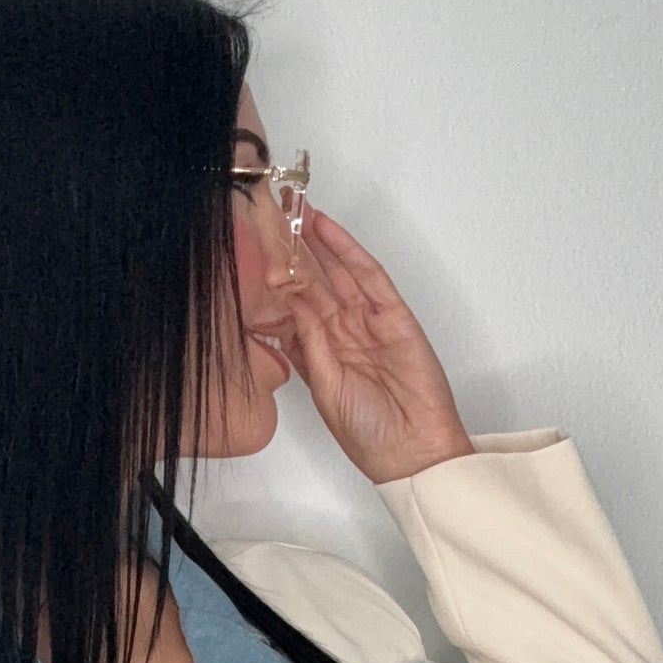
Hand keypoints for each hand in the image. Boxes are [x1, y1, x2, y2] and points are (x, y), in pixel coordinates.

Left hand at [273, 207, 473, 486]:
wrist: (411, 451)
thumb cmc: (368, 433)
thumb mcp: (324, 387)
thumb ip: (309, 343)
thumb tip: (288, 302)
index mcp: (321, 355)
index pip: (293, 308)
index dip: (274, 282)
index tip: (251, 255)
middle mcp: (342, 334)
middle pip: (314, 284)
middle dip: (294, 253)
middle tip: (271, 216)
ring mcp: (368, 322)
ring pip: (339, 273)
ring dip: (317, 242)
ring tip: (294, 210)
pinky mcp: (394, 316)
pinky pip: (369, 276)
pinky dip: (348, 251)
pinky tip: (327, 230)